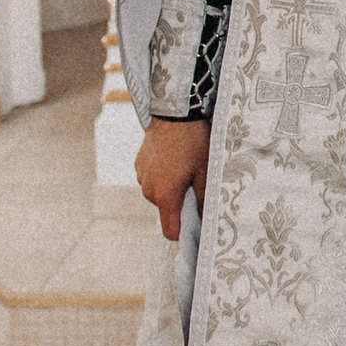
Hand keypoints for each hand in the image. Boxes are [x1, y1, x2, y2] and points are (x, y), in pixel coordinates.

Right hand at [136, 119, 210, 241]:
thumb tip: (206, 218)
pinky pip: (151, 179)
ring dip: (169, 188)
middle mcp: (149, 190)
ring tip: (183, 167)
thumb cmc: (194, 142)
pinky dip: (161, 175)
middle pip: (165, 210)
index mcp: (166, 195)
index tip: (194, 224)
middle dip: (179, 203)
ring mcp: (141, 177)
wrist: (176, 113)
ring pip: (158, 194)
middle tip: (193, 182)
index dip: (183, 232)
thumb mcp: (206, 171)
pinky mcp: (138, 165)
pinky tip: (172, 159)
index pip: (170, 231)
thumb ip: (204, 199)